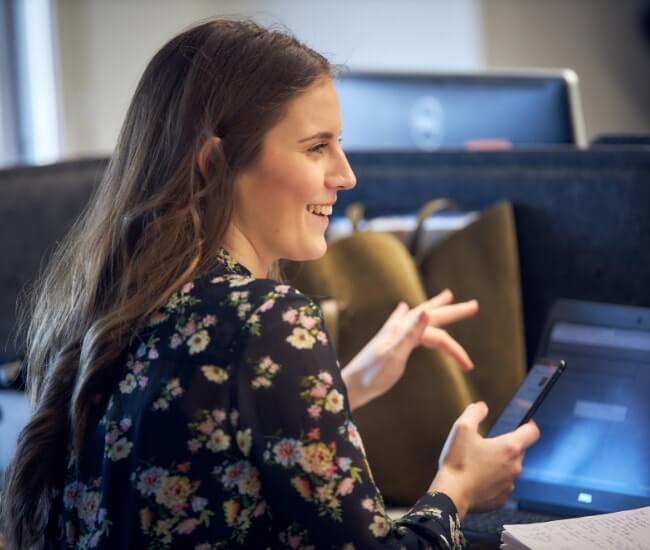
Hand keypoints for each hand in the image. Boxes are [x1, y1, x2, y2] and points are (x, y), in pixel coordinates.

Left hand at [342, 289, 477, 409]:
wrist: (350, 385)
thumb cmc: (372, 375)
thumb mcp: (394, 356)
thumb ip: (410, 333)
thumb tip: (427, 311)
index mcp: (403, 330)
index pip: (438, 336)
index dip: (455, 350)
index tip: (469, 367)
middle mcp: (399, 327)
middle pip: (432, 315)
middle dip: (453, 311)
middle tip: (474, 305)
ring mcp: (392, 332)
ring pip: (420, 315)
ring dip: (435, 307)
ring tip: (447, 296)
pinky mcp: (387, 340)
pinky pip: (403, 321)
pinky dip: (409, 314)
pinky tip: (403, 308)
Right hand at [430, 401, 539, 517]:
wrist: (451, 495)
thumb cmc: (457, 463)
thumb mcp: (462, 429)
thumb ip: (474, 413)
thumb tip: (481, 407)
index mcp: (509, 448)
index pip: (533, 432)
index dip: (528, 425)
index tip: (522, 423)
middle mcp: (514, 467)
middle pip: (519, 450)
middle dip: (506, 446)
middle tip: (487, 444)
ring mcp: (509, 484)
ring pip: (510, 468)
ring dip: (499, 464)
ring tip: (479, 463)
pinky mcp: (501, 498)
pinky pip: (502, 484)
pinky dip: (493, 480)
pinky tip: (477, 477)